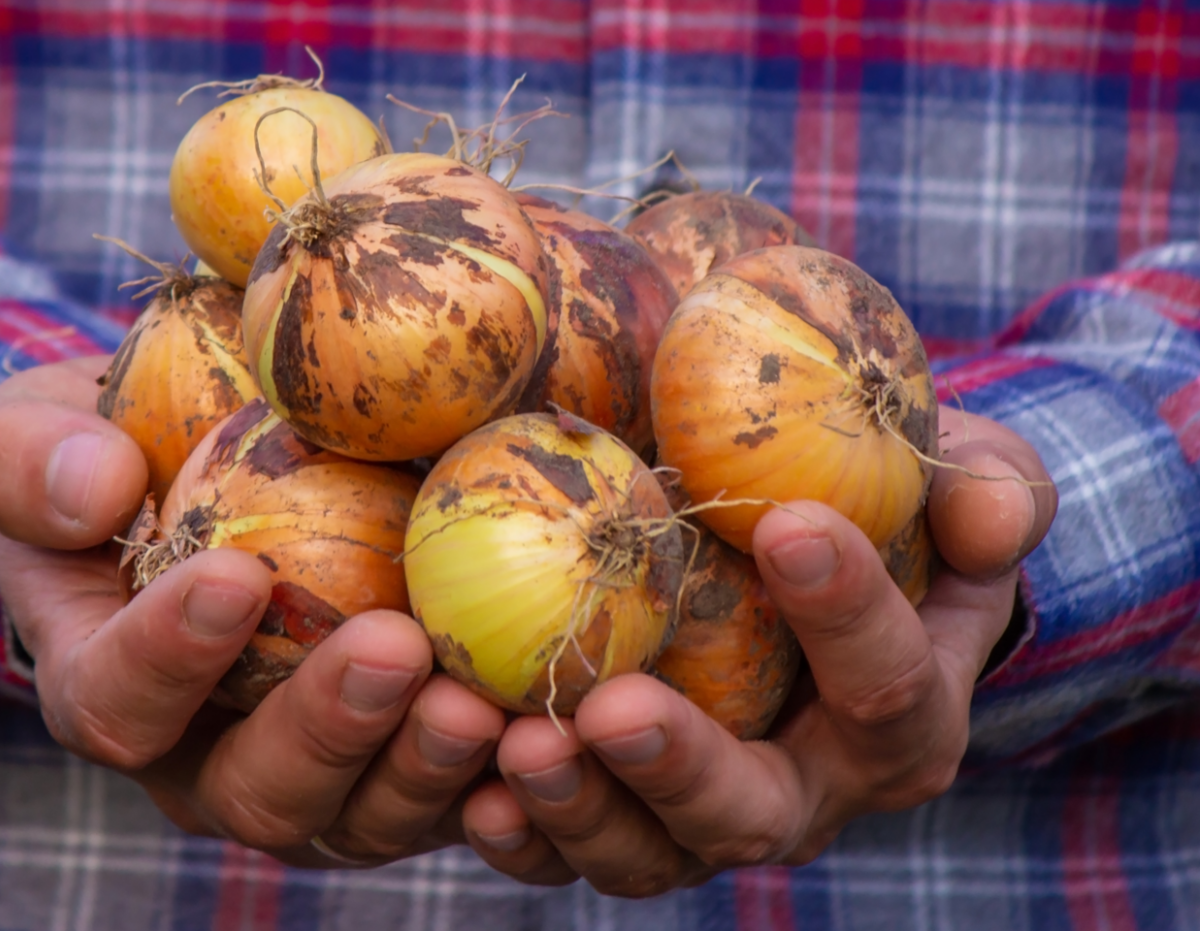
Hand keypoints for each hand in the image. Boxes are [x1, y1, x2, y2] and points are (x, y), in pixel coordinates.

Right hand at [0, 357, 504, 865]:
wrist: (211, 469)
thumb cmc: (115, 448)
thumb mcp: (37, 430)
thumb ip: (29, 458)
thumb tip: (96, 485)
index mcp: (110, 684)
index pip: (116, 702)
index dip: (166, 656)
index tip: (232, 574)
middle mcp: (208, 758)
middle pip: (258, 791)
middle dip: (326, 729)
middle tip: (395, 649)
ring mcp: (317, 774)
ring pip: (363, 817)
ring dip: (424, 767)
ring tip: (480, 702)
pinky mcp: (402, 765)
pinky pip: (454, 803)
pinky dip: (500, 782)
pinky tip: (546, 729)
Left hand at [458, 408, 1056, 894]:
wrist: (805, 569)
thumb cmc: (887, 518)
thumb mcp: (957, 484)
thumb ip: (987, 489)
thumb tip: (996, 519)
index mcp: (899, 718)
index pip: (888, 684)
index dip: (849, 613)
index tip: (792, 525)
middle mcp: (805, 790)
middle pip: (752, 811)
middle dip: (683, 766)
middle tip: (613, 707)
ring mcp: (703, 814)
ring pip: (650, 851)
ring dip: (581, 807)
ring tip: (520, 745)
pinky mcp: (622, 815)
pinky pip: (568, 848)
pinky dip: (521, 831)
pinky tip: (474, 791)